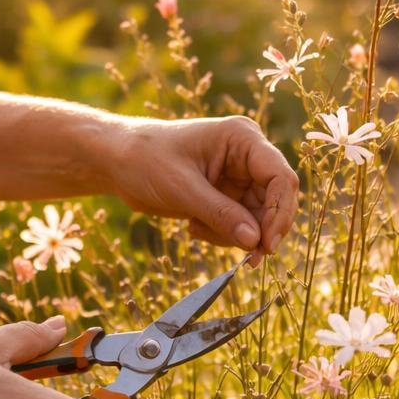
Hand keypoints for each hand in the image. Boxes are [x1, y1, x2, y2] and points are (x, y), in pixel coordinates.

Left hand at [109, 116, 298, 253]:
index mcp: (242, 139)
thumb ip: (221, 214)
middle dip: (260, 230)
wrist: (118, 162)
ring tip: (198, 229)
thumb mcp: (182, 188)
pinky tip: (193, 227)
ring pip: (258, 219)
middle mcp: (247, 156)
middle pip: (275, 201)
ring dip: (233, 235)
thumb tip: (256, 242)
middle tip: (249, 259)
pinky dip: (222, 235)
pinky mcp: (227, 197)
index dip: (280, 212)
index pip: (280, 177)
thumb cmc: (146, 160)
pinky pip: (240, 225)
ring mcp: (239, 178)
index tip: (267, 245)